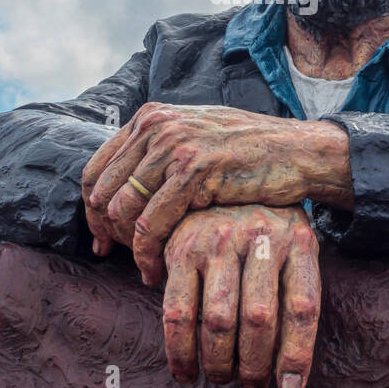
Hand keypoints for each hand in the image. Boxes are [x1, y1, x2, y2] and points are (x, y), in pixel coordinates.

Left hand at [80, 103, 350, 282]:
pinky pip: (152, 223)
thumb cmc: (247, 153)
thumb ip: (158, 152)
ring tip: (144, 266)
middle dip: (105, 233)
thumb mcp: (195, 138)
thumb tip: (120, 187)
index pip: (97, 170)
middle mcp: (155, 126)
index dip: (91, 212)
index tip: (101, 241)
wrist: (297, 151)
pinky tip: (157, 270)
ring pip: (122, 210)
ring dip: (128, 248)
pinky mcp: (194, 170)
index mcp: (150, 117)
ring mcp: (174, 145)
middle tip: (118, 259)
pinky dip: (148, 255)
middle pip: (101, 193)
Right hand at [161, 204, 320, 387]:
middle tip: (250, 385)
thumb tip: (289, 374)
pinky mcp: (183, 248)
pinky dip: (179, 350)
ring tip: (222, 377)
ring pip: (218, 319)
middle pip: (259, 318)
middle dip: (253, 364)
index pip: (302, 307)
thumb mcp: (295, 247)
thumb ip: (294, 293)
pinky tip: (185, 372)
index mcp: (298, 241)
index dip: (297, 354)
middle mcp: (260, 238)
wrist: (226, 174)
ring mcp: (218, 241)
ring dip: (218, 362)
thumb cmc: (268, 229)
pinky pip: (177, 310)